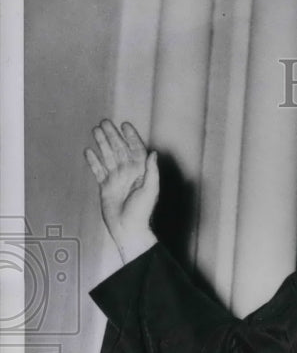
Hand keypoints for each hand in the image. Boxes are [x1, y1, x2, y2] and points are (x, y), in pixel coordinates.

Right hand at [84, 120, 158, 263]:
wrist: (128, 230)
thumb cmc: (141, 212)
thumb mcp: (150, 191)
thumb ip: (152, 172)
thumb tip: (153, 153)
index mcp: (140, 172)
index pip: (135, 150)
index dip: (131, 137)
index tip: (124, 124)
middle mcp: (128, 173)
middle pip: (119, 150)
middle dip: (112, 136)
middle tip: (104, 122)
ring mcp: (116, 179)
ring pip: (108, 157)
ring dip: (102, 143)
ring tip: (95, 130)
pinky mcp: (106, 187)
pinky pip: (98, 170)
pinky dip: (93, 161)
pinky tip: (88, 151)